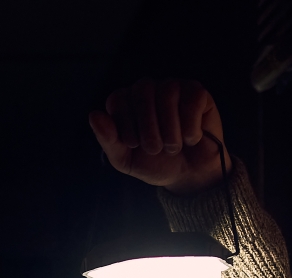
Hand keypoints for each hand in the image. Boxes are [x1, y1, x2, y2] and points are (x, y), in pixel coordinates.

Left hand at [88, 79, 227, 194]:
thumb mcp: (125, 160)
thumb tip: (93, 115)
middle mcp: (148, 90)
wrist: (188, 175)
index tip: (133, 144)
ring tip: (173, 147)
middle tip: (154, 149)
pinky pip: (192, 98)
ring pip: (167, 92)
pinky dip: (190, 125)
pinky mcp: (197, 93)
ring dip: (170, 127)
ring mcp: (173, 88)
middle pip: (142, 90)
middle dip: (147, 125)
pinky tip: (191, 139)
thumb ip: (109, 140)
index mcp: (127, 103)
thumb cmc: (154, 164)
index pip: (118, 98)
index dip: (124, 122)